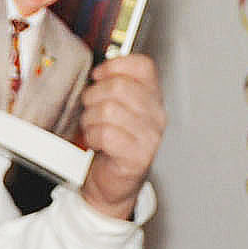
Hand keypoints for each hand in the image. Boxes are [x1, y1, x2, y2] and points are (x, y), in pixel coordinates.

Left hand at [79, 53, 164, 220]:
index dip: (116, 65)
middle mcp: (157, 116)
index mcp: (154, 98)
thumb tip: (99, 70)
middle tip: (91, 107)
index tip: (99, 75)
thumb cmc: (113, 144)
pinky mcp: (138, 156)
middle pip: (120, 86)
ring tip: (93, 126)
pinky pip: (106, 134)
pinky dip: (93, 136)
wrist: (114, 183)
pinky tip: (96, 142)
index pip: (143, 66)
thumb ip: (114, 86)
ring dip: (91, 118)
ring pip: (109, 109)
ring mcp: (150, 137)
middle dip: (95, 95)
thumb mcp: (118, 109)